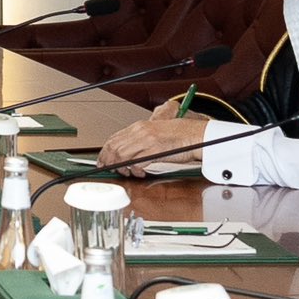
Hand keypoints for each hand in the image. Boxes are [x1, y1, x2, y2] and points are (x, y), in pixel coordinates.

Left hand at [96, 113, 215, 168]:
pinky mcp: (155, 150)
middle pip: (114, 147)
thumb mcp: (155, 133)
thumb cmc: (179, 135)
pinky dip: (135, 170)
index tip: (102, 161)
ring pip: (122, 155)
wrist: (196, 134)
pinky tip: (139, 172)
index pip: (114, 138)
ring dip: (122, 167)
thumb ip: (140, 139)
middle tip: (110, 170)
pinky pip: (137, 162)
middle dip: (108, 161)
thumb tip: (126, 151)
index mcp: (139, 126)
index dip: (105, 152)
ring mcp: (147, 140)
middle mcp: (141, 131)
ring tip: (128, 172)